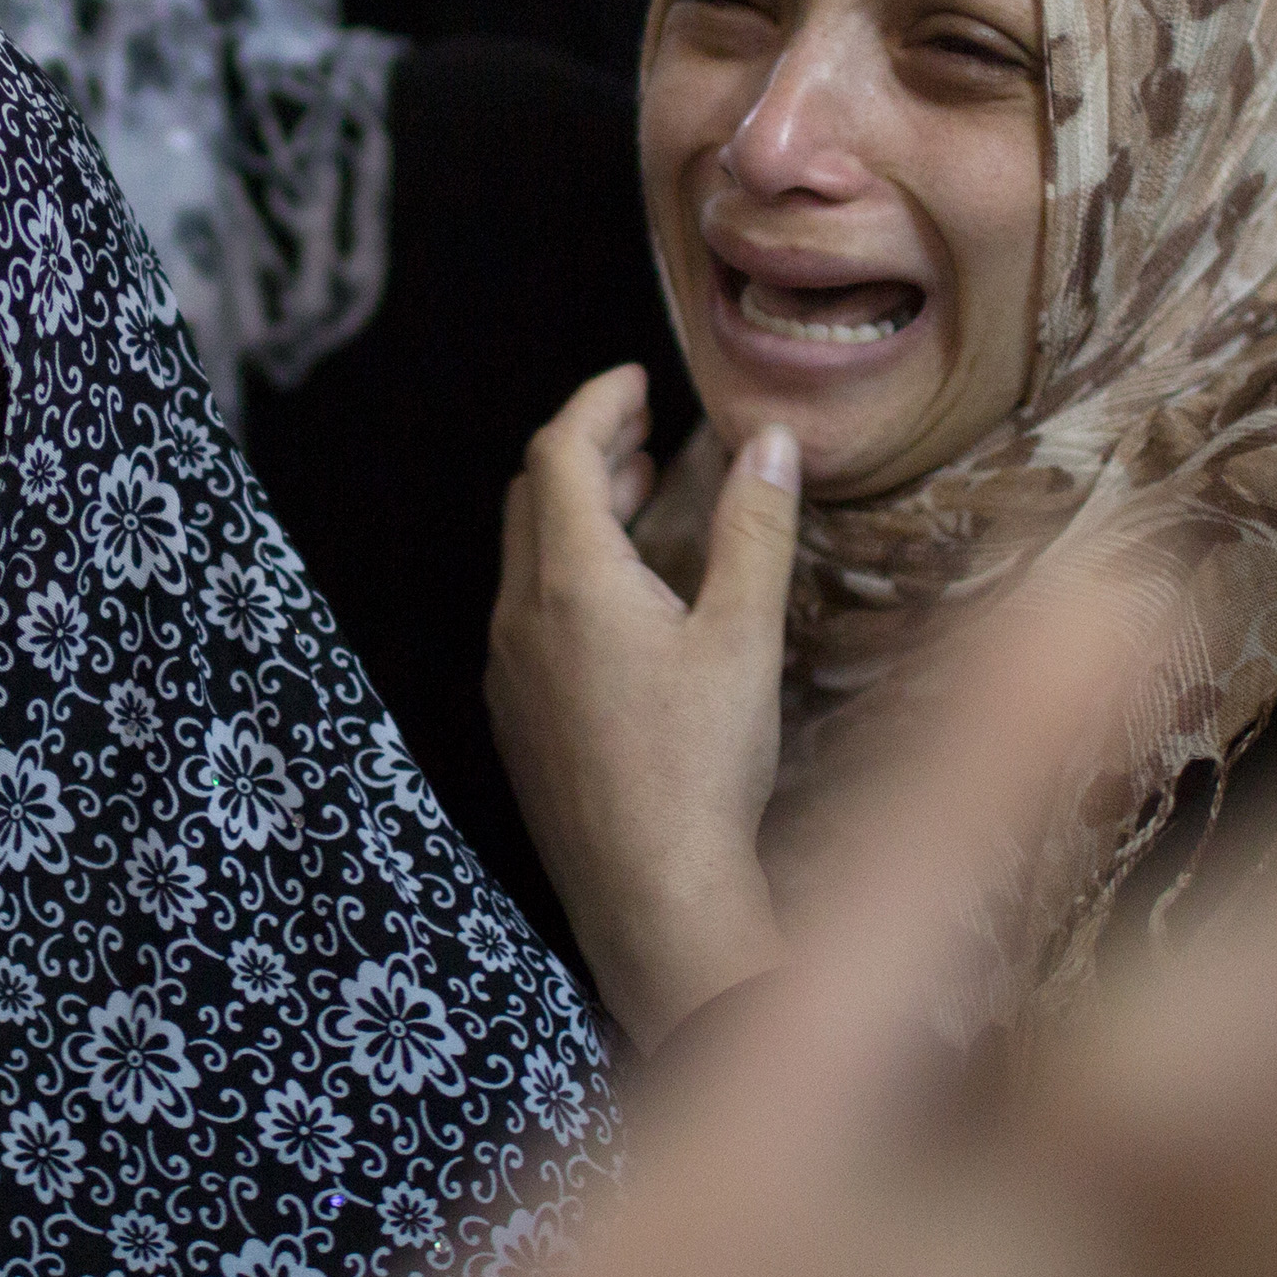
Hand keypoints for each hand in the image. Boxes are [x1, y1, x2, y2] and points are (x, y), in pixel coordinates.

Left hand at [489, 367, 799, 1041]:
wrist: (650, 896)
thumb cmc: (702, 766)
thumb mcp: (743, 635)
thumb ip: (755, 528)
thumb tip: (768, 440)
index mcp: (569, 581)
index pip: (559, 451)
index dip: (598, 403)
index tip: (638, 381)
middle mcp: (520, 618)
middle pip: (533, 499)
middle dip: (586, 452)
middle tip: (644, 435)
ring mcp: (509, 674)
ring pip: (526, 561)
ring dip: (578, 517)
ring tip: (639, 504)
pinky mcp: (519, 721)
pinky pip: (527, 617)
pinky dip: (567, 576)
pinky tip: (623, 605)